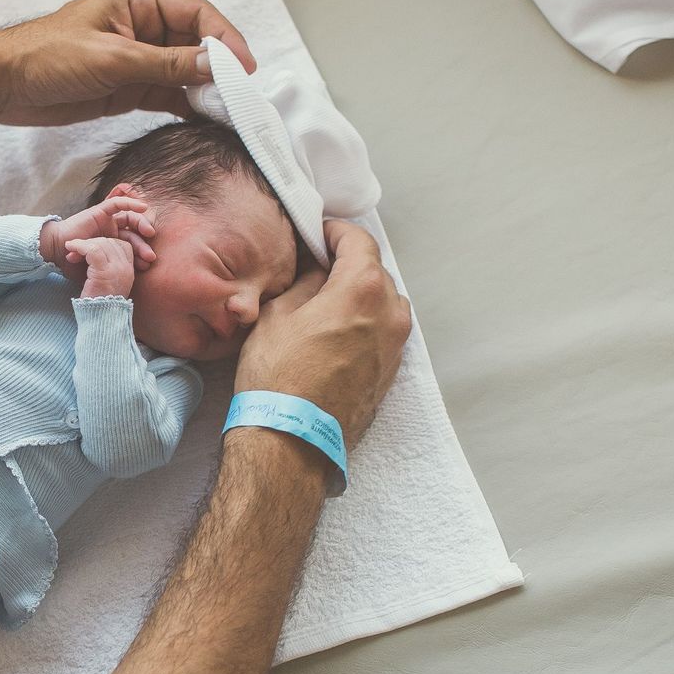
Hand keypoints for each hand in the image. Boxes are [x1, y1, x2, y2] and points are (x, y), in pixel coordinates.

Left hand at [0, 0, 257, 125]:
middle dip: (220, 67)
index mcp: (139, 0)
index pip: (196, 14)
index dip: (224, 39)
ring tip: (230, 112)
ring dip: (206, 90)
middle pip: (196, 43)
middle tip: (242, 95)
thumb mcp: (114, 59)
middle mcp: (144, 25)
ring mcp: (138, 57)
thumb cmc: (48, 56)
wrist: (5, 85)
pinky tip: (205, 119)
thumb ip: (167, 64)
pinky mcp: (130, 86)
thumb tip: (215, 67)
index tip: (244, 68)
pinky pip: (169, 93)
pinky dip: (187, 106)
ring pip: (186, 71)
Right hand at [40, 186, 156, 283]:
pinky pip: (117, 204)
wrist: (58, 254)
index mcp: (113, 246)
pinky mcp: (100, 212)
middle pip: (134, 233)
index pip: (132, 247)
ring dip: (141, 223)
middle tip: (150, 256)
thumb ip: (111, 274)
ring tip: (149, 233)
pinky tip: (143, 207)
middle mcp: (111, 232)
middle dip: (143, 244)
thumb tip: (126, 286)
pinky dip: (130, 203)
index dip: (140, 255)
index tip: (146, 266)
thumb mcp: (98, 271)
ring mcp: (106, 221)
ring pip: (129, 217)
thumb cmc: (75, 265)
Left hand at [66, 236, 136, 299]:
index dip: (106, 243)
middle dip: (92, 242)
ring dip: (84, 243)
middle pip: (111, 242)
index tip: (90, 250)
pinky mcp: (104, 272)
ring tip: (71, 249)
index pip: (123, 245)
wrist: (99, 321)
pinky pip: (93, 250)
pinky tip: (71, 249)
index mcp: (129, 271)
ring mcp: (117, 269)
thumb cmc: (98, 305)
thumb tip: (91, 253)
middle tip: (76, 249)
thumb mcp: (106, 285)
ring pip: (101, 243)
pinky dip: (80, 246)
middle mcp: (126, 268)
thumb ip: (105, 270)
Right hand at [233, 220, 412, 446]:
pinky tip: (335, 333)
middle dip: (347, 264)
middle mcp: (390, 315)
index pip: (358, 241)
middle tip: (316, 267)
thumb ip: (306, 282)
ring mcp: (395, 347)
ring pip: (383, 303)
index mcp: (363, 290)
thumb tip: (317, 270)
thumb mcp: (278, 314)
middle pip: (375, 271)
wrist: (291, 441)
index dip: (334, 232)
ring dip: (360, 295)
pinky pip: (383, 333)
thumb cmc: (278, 377)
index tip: (318, 234)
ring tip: (326, 302)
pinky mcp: (391, 373)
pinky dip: (365, 323)